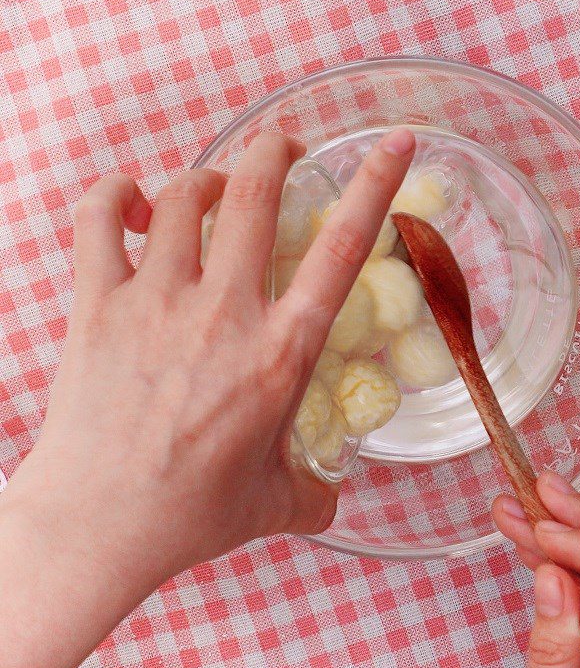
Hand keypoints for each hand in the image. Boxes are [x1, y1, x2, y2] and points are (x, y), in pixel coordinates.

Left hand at [0, 127, 415, 667]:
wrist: (97, 525)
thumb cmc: (192, 515)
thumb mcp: (277, 503)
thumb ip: (316, 493)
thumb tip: (334, 498)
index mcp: (281, 352)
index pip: (341, 249)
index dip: (374, 184)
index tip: (393, 141)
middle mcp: (225, 312)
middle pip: (254, 192)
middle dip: (275, 151)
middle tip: (284, 148)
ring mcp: (157, 300)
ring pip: (185, 196)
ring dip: (207, 176)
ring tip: (212, 189)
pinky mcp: (99, 304)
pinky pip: (99, 219)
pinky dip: (117, 194)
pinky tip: (133, 203)